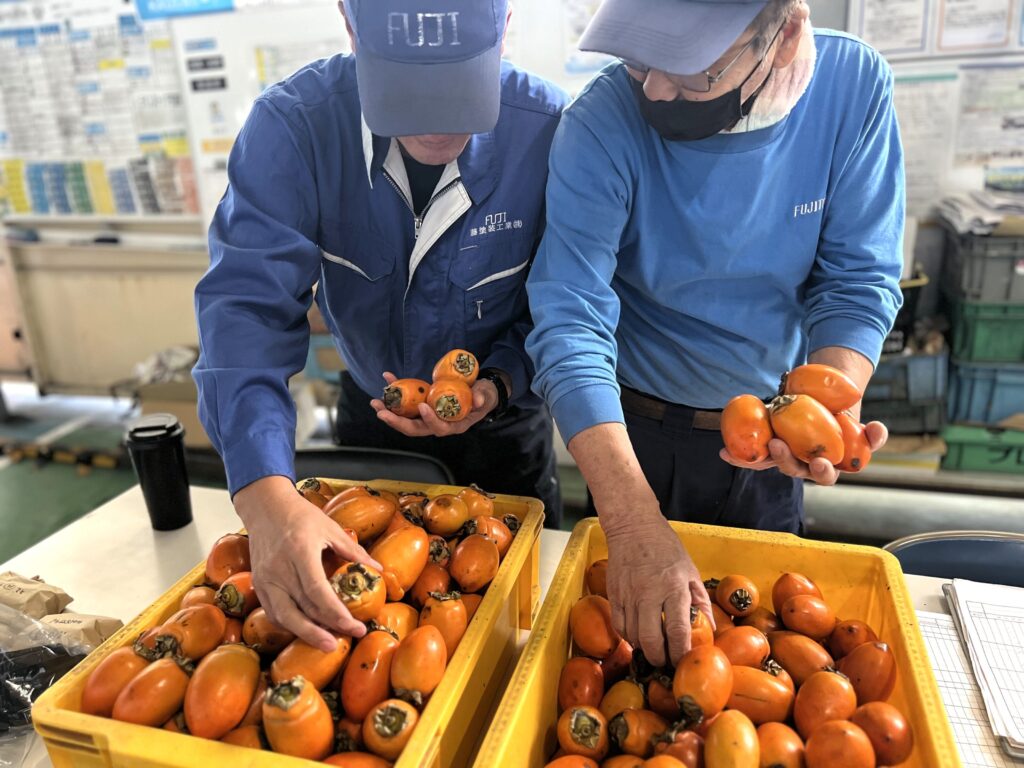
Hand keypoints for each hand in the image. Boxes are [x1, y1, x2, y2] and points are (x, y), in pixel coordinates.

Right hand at [234, 476, 381, 651]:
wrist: (266, 508)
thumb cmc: (301, 515)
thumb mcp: (330, 528)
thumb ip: (353, 551)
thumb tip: (378, 569)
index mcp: (299, 550)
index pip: (317, 590)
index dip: (336, 612)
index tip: (354, 625)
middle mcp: (279, 568)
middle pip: (302, 608)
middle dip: (326, 629)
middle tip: (349, 638)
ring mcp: (266, 578)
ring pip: (284, 616)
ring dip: (307, 633)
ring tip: (329, 644)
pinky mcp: (259, 585)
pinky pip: (274, 613)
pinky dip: (291, 625)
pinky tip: (308, 631)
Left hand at [370, 371, 497, 436]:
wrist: (479, 392)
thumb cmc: (483, 396)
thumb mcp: (486, 396)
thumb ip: (482, 398)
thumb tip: (478, 401)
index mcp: (454, 425)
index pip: (439, 428)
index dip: (430, 420)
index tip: (422, 407)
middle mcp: (438, 424)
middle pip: (415, 429)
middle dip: (397, 422)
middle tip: (382, 412)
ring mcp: (428, 416)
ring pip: (406, 419)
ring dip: (389, 412)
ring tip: (376, 402)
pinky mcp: (423, 407)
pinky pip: (407, 404)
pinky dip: (396, 393)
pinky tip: (388, 379)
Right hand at [604, 508, 713, 666]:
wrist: (633, 527)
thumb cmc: (666, 548)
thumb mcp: (690, 571)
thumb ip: (700, 601)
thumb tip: (710, 628)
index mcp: (673, 587)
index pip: (678, 630)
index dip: (681, 651)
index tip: (684, 661)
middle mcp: (649, 593)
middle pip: (651, 639)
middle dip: (660, 658)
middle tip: (667, 662)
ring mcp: (628, 594)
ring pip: (633, 635)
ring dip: (644, 649)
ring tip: (654, 651)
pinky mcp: (614, 593)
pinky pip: (619, 625)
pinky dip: (628, 636)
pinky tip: (637, 636)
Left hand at [719, 421, 887, 484]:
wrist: (824, 400)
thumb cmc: (843, 417)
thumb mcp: (860, 425)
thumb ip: (872, 434)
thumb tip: (878, 431)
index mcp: (828, 467)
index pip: (827, 475)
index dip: (823, 471)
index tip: (820, 463)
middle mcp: (803, 466)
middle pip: (796, 471)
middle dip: (790, 462)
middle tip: (780, 446)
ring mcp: (784, 458)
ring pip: (773, 463)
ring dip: (766, 456)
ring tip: (766, 441)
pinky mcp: (766, 451)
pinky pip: (751, 456)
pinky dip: (737, 456)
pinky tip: (724, 452)